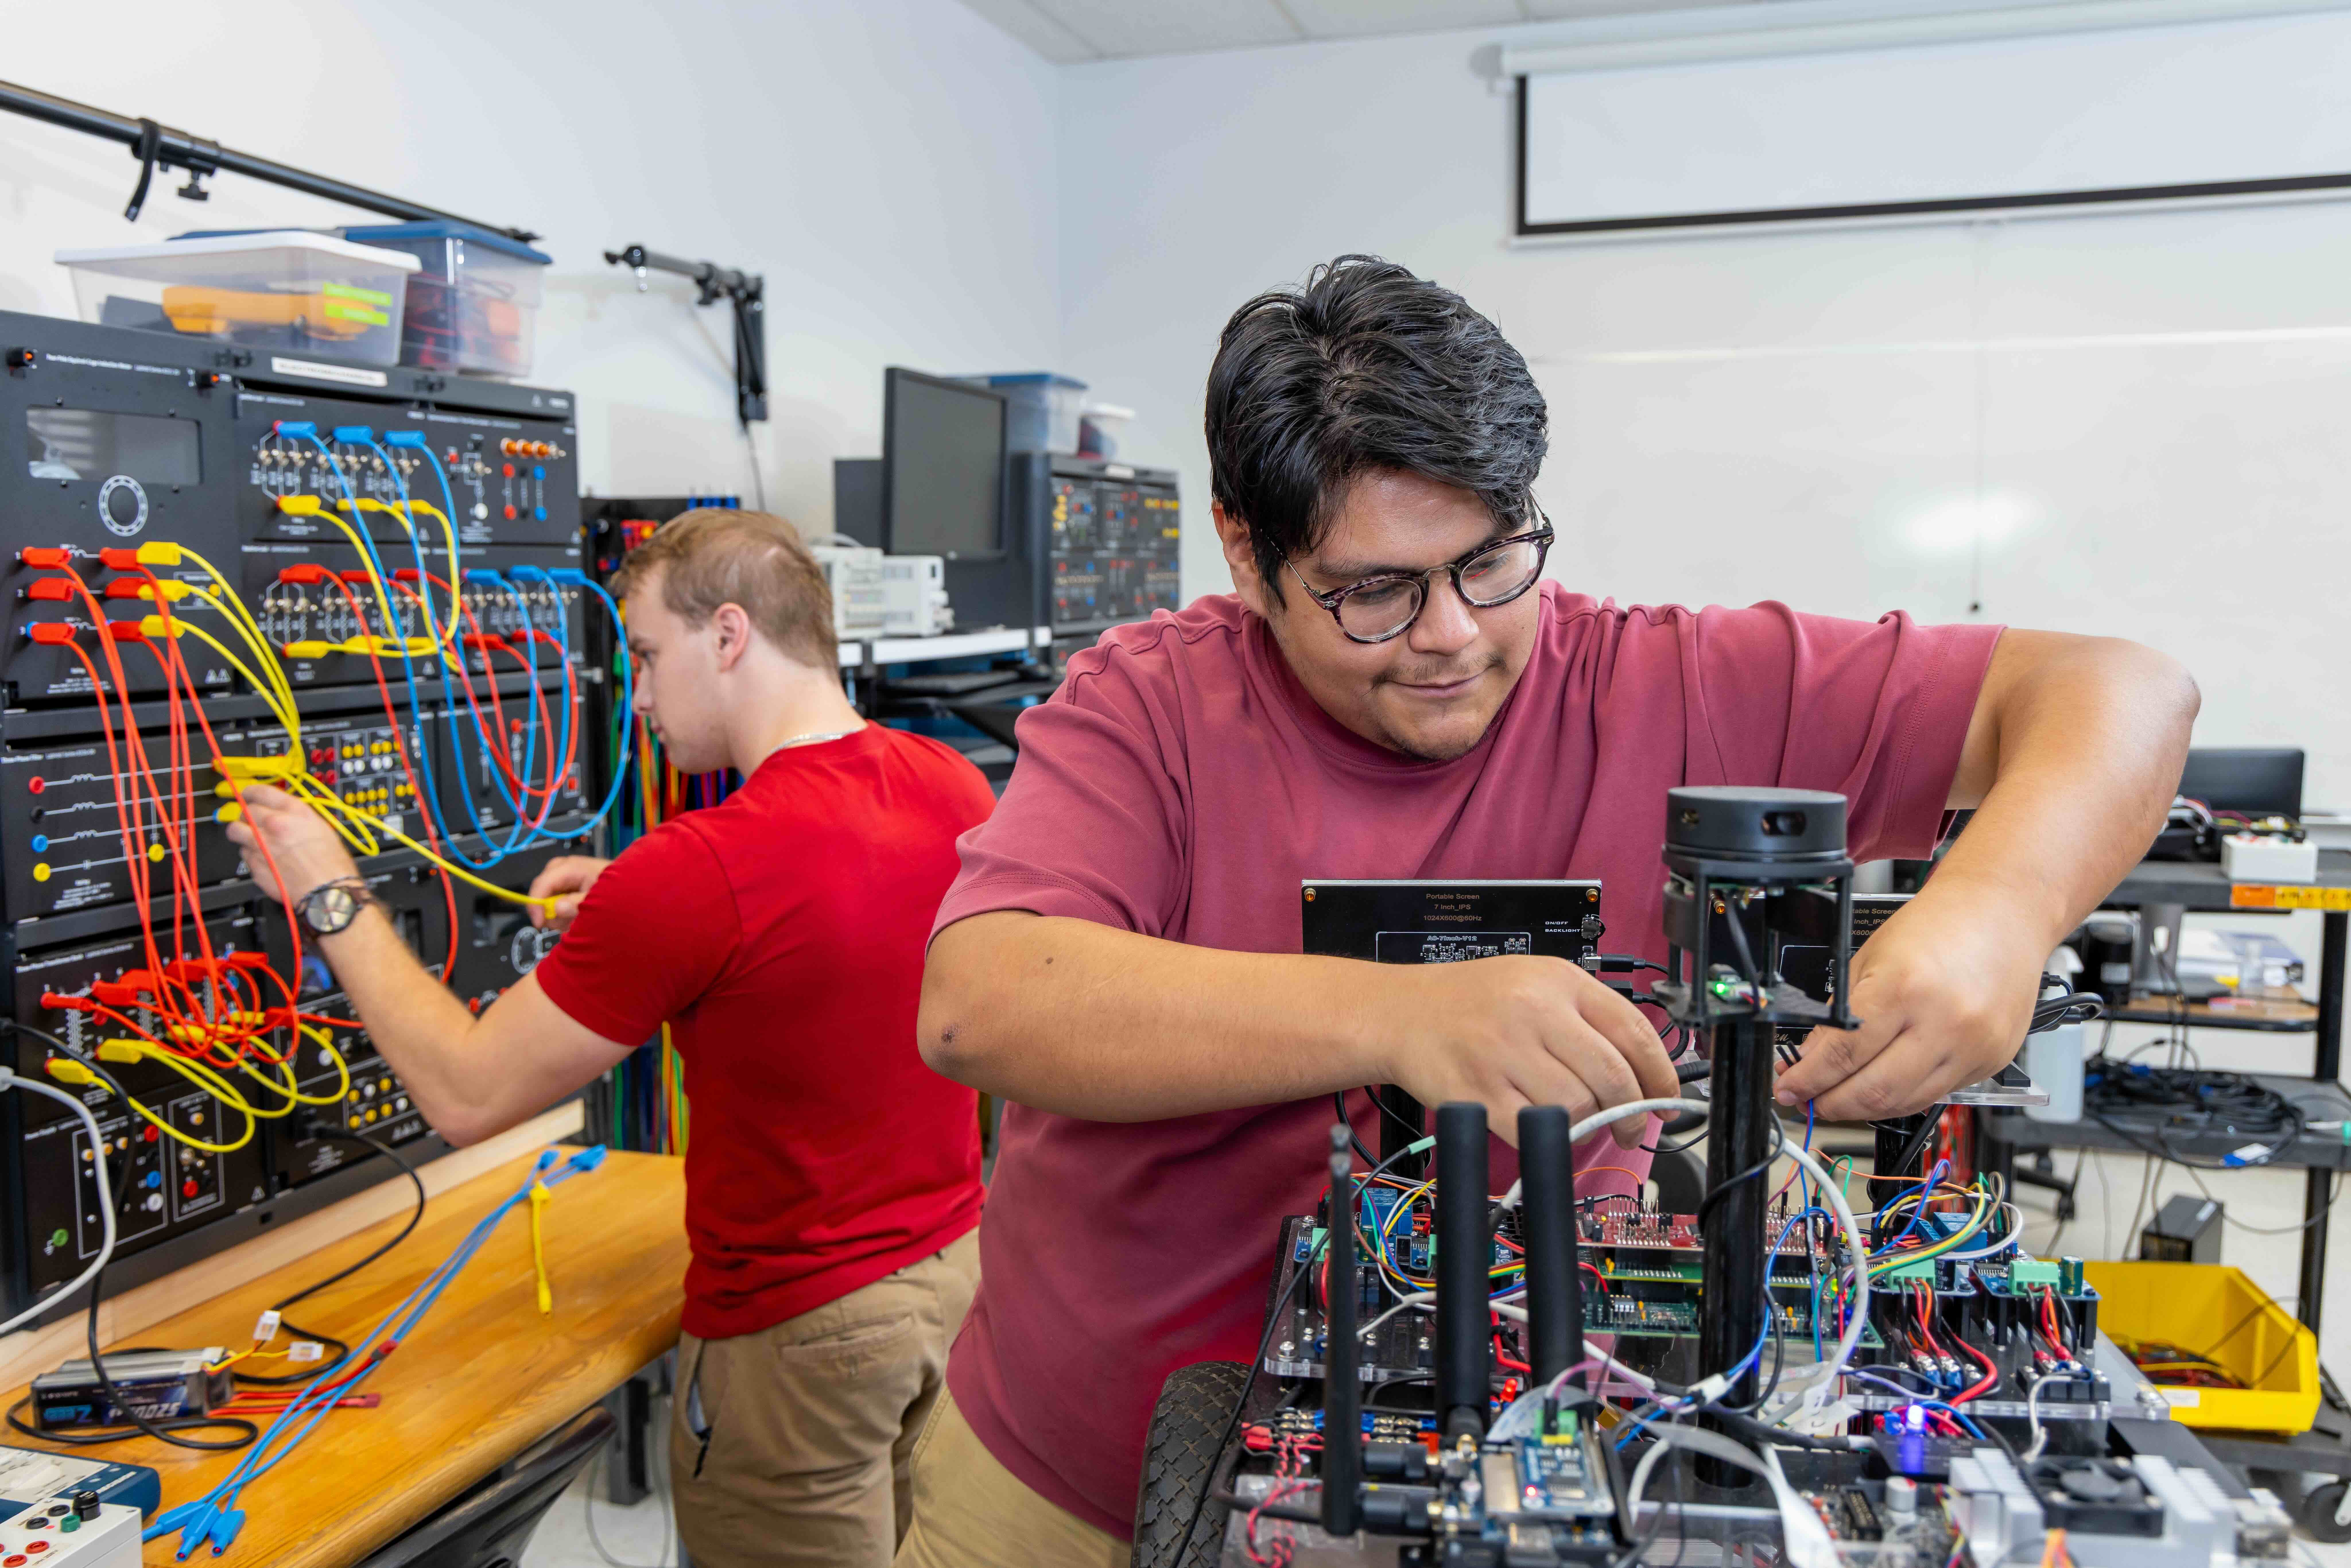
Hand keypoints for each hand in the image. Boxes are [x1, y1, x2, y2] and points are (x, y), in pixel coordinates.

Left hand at [223, 783, 360, 905]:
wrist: (327, 891)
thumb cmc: (331, 864)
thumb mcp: (321, 828)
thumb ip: (297, 818)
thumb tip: (283, 814)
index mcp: (294, 812)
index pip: (261, 791)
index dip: (250, 792)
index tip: (248, 795)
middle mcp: (274, 824)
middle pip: (245, 811)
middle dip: (247, 815)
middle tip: (252, 821)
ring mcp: (260, 845)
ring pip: (235, 830)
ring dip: (240, 832)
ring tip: (249, 838)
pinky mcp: (253, 865)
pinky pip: (243, 854)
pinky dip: (249, 855)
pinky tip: (263, 859)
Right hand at [527, 856, 612, 930]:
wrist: (629, 883)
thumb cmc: (617, 887)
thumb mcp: (599, 897)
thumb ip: (578, 904)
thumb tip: (557, 908)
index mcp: (569, 867)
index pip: (542, 884)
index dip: (536, 904)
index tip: (540, 924)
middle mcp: (561, 869)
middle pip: (541, 892)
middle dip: (552, 911)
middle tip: (568, 922)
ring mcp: (562, 877)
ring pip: (547, 901)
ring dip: (560, 915)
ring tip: (578, 918)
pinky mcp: (565, 886)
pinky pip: (554, 903)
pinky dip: (564, 913)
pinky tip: (577, 915)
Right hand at [1382, 956, 1680, 1147]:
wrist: (1400, 1012)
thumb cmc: (1474, 1001)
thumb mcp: (1537, 983)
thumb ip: (1588, 1017)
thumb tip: (1643, 1074)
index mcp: (1559, 981)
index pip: (1633, 1031)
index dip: (1661, 1075)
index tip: (1668, 1101)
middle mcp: (1533, 1012)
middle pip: (1610, 1078)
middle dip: (1629, 1114)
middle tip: (1628, 1128)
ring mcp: (1502, 1053)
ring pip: (1575, 1108)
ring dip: (1584, 1125)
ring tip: (1573, 1121)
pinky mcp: (1476, 1092)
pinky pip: (1532, 1132)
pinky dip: (1546, 1140)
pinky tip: (1542, 1130)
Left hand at [1774, 884, 2044, 1119]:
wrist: (2000, 913)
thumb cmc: (1937, 927)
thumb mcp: (1868, 959)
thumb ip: (1838, 1015)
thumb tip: (1810, 1059)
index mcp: (1904, 989)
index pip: (1842, 1054)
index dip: (1808, 1080)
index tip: (1788, 1088)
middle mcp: (1944, 1023)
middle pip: (1873, 1091)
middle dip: (1831, 1104)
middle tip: (1808, 1100)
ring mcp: (1973, 1046)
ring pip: (1905, 1102)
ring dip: (1864, 1109)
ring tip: (1838, 1099)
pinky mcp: (1992, 1060)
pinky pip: (1937, 1094)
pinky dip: (1902, 1098)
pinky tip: (1882, 1089)